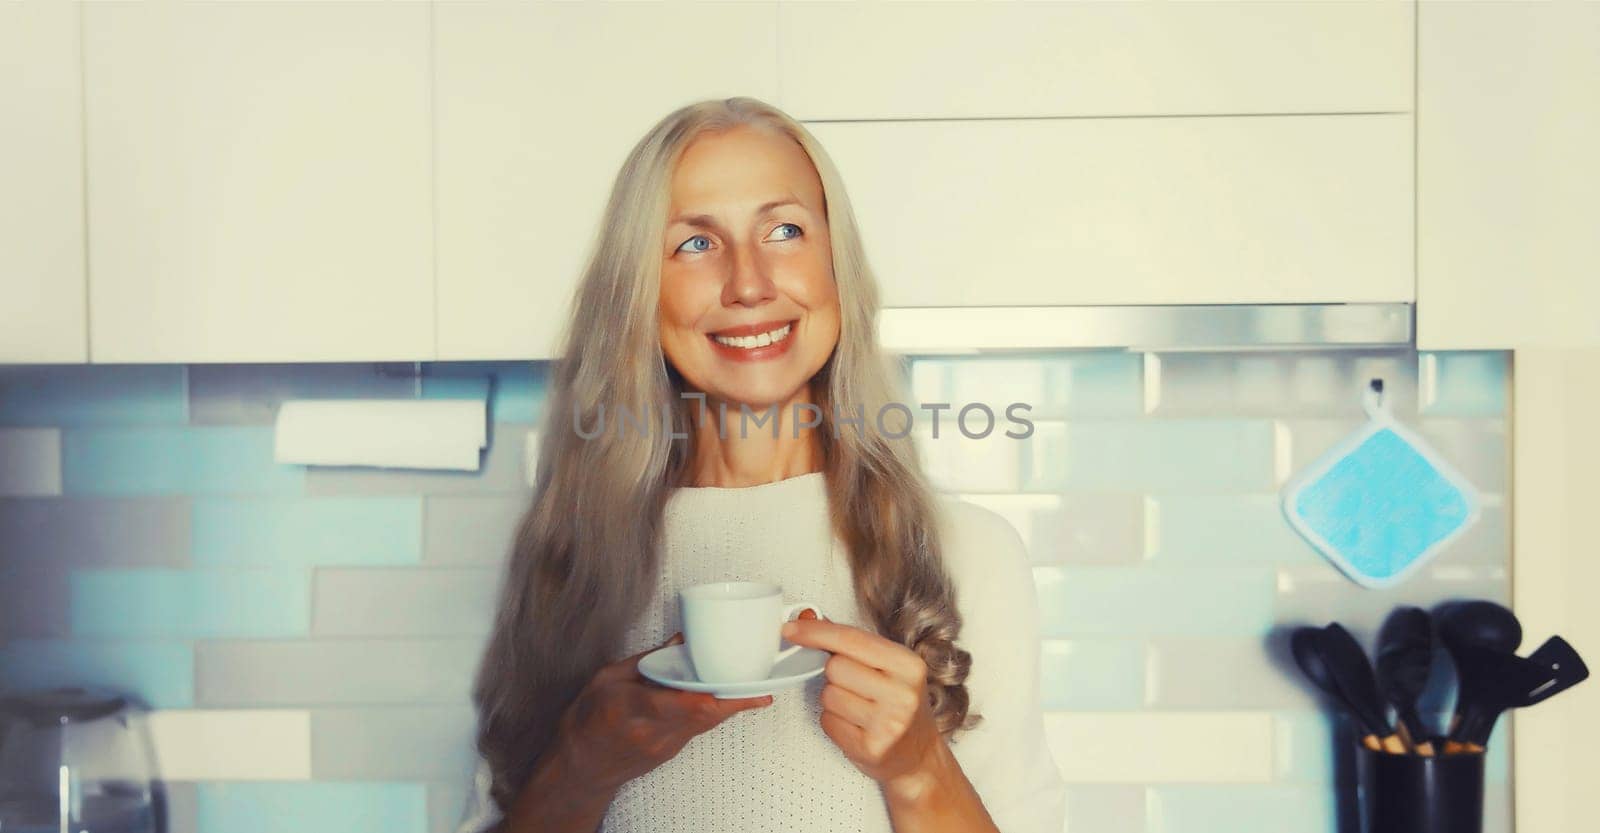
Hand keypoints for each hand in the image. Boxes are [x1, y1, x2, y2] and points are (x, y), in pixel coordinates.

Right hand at [554, 632, 773, 791]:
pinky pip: (698, 729)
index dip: (721, 697)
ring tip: (748, 686)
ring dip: (728, 705)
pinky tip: (718, 697)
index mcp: (633, 707)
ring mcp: (663, 746)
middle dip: (736, 700)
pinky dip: (711, 712)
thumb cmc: (587, 721)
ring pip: (706, 724)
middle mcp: (653, 731)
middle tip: (761, 684)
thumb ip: (646, 660)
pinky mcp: (669, 753)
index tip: (748, 688)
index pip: (687, 705)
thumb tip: (681, 641)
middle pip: (706, 716)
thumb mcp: (606, 679)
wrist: (578, 766)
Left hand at [780, 611, 946, 798]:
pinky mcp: (871, 748)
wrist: (919, 755)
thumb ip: (852, 643)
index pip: (851, 639)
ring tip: (859, 708)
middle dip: (835, 674)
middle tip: (856, 686)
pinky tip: (855, 726)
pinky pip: (828, 722)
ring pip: (828, 695)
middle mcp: (902, 693)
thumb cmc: (899, 705)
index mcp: (909, 665)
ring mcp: (888, 723)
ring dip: (834, 700)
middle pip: (835, 667)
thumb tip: (808, 619)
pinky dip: (834, 721)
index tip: (791, 629)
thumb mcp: (890, 667)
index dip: (816, 632)